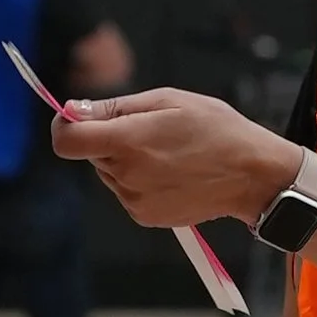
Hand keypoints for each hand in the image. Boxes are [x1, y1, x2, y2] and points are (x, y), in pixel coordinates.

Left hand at [52, 87, 298, 229]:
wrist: (251, 174)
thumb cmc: (215, 130)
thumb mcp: (168, 101)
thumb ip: (115, 107)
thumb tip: (73, 110)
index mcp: (128, 141)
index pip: (67, 141)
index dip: (65, 126)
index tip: (78, 117)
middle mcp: (126, 175)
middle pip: (91, 153)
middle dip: (109, 139)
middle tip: (150, 131)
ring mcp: (134, 199)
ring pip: (109, 172)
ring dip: (125, 160)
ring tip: (166, 151)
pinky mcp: (144, 216)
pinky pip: (126, 191)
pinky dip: (139, 180)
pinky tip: (170, 172)